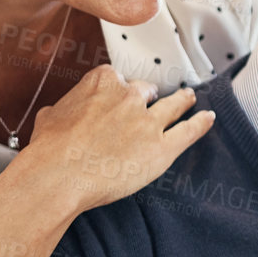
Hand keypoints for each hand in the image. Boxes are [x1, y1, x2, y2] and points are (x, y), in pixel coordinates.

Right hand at [17, 65, 215, 212]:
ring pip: (174, 105)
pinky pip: (189, 131)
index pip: (118, 80)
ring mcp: (148, 121)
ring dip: (184, 100)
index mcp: (103, 82)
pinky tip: (208, 118)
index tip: (119, 99)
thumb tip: (64, 113)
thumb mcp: (50, 115)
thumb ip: (67, 107)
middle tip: (153, 102)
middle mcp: (130, 96)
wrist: (58, 175)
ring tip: (190, 97)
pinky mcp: (162, 147)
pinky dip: (201, 123)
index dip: (119, 92)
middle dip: (149, 97)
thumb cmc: (49, 149)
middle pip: (147, 91)